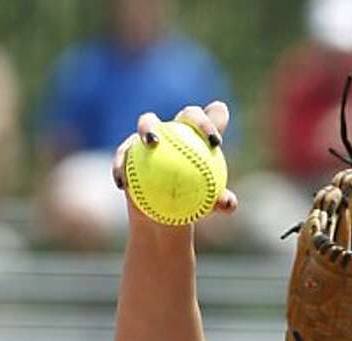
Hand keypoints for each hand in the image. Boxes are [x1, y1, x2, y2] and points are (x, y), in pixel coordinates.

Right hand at [111, 101, 236, 216]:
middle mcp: (172, 129)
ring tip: (152, 143)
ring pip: (146, 124)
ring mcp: (148, 137)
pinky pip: (123, 158)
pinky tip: (123, 183)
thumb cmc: (191, 205)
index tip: (215, 143)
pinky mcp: (127, 153)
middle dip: (189, 118)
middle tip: (193, 132)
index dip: (209, 123)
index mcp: (193, 134)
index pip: (202, 121)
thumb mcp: (207, 206)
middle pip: (185, 114)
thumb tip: (228, 203)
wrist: (165, 216)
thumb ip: (220, 201)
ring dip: (147, 129)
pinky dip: (122, 168)